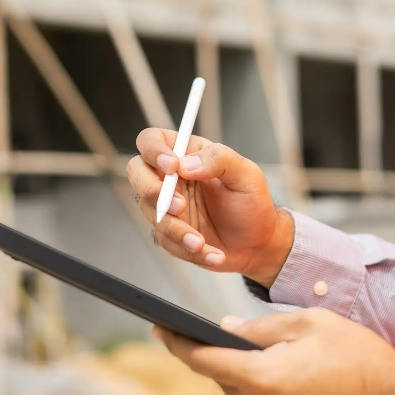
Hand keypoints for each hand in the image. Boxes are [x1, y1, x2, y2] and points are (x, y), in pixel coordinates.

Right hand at [126, 128, 293, 287]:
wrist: (258, 243)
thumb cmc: (252, 202)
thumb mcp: (246, 174)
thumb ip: (219, 160)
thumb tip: (187, 164)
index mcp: (186, 154)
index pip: (152, 141)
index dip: (153, 150)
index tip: (172, 166)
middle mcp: (170, 178)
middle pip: (136, 172)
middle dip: (152, 191)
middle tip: (179, 206)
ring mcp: (166, 206)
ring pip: (150, 212)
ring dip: (175, 229)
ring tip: (201, 241)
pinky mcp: (169, 233)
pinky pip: (167, 242)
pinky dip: (189, 250)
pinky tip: (213, 254)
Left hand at [153, 310, 394, 394]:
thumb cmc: (361, 359)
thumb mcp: (310, 324)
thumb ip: (261, 327)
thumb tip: (227, 330)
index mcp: (261, 378)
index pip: (204, 360)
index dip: (178, 343)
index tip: (159, 329)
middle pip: (229, 379)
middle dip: (236, 358)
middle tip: (263, 340)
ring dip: (261, 379)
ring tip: (298, 363)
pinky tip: (307, 386)